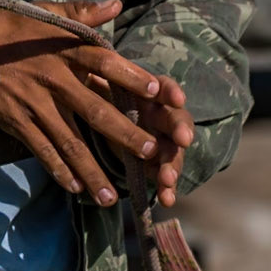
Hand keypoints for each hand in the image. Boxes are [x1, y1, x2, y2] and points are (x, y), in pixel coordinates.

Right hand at [0, 0, 179, 207]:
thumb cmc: (11, 29)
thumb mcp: (44, 13)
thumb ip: (82, 12)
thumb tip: (117, 4)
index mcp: (64, 50)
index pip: (104, 62)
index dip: (131, 76)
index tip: (158, 91)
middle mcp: (53, 79)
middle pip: (94, 110)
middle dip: (124, 134)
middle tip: (151, 153)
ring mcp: (34, 104)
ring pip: (69, 141)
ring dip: (92, 170)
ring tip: (112, 196)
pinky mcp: (17, 121)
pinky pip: (42, 150)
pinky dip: (59, 170)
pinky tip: (75, 188)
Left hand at [88, 69, 193, 208]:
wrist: (99, 115)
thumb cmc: (100, 92)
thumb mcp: (99, 84)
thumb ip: (99, 80)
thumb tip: (87, 71)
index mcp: (148, 91)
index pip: (164, 87)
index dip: (171, 92)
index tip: (177, 99)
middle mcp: (160, 115)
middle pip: (175, 121)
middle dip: (180, 130)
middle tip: (182, 140)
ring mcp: (161, 140)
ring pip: (171, 152)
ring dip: (172, 165)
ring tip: (167, 179)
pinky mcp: (156, 164)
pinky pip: (163, 175)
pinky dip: (166, 188)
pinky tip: (166, 200)